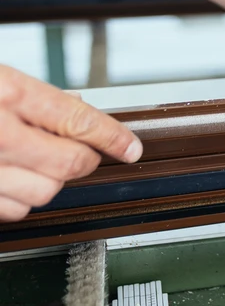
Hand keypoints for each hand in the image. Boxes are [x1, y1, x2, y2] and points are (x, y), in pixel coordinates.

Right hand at [0, 66, 142, 221]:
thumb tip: (76, 105)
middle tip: (82, 152)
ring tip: (35, 162)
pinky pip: (14, 210)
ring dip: (50, 181)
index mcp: (10, 94)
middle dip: (84, 160)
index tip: (131, 148)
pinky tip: (12, 178)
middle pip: (70, 163)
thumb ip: (36, 96)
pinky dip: (21, 199)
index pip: (80, 121)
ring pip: (45, 192)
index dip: (113, 137)